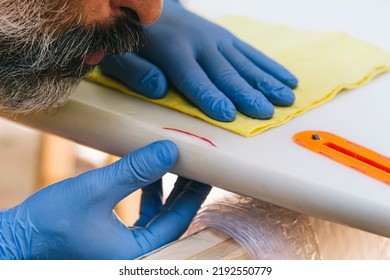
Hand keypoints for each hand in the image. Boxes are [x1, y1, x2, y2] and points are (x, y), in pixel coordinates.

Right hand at [0, 141, 210, 259]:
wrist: (15, 241)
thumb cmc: (50, 222)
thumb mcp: (96, 190)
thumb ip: (135, 171)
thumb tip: (169, 150)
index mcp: (136, 255)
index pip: (177, 222)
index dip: (193, 194)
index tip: (205, 171)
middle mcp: (134, 256)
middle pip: (171, 220)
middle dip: (183, 192)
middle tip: (193, 165)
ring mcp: (123, 250)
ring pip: (157, 218)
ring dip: (164, 192)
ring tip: (170, 165)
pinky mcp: (113, 241)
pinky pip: (141, 218)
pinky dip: (146, 197)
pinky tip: (146, 177)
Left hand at [100, 0, 297, 121]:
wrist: (152, 4)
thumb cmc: (131, 35)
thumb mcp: (120, 53)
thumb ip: (135, 71)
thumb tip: (158, 88)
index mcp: (171, 48)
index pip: (193, 78)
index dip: (210, 97)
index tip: (229, 115)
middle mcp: (199, 42)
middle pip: (225, 72)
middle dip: (247, 94)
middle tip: (267, 113)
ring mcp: (216, 37)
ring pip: (245, 62)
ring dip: (266, 82)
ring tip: (287, 99)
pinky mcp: (226, 37)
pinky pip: (251, 52)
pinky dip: (270, 66)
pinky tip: (287, 78)